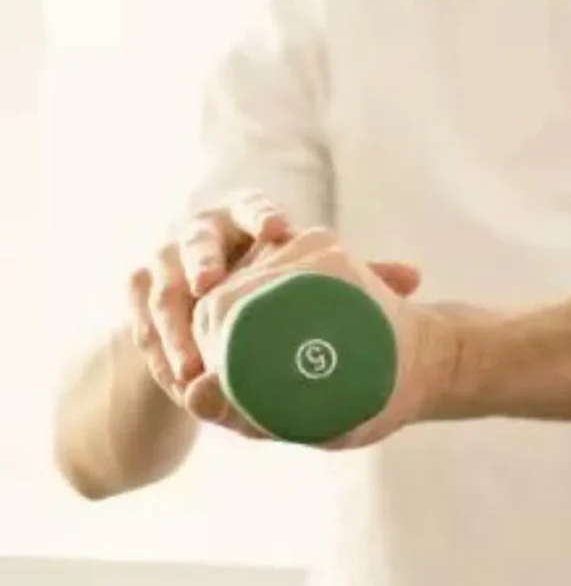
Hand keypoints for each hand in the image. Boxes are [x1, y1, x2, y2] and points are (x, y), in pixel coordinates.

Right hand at [126, 196, 420, 437]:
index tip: (275, 232)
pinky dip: (156, 353)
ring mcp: (161, 264)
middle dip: (200, 262)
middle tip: (209, 288)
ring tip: (193, 367)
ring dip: (173, 329)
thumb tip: (416, 276)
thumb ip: (358, 274)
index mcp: (241, 217)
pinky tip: (175, 380)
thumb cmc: (274, 283)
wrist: (213, 308)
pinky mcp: (139, 299)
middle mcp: (198, 233)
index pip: (249, 205)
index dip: (260, 215)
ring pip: (160, 291)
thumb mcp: (306, 276)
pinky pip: (140, 325)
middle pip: (194, 241)